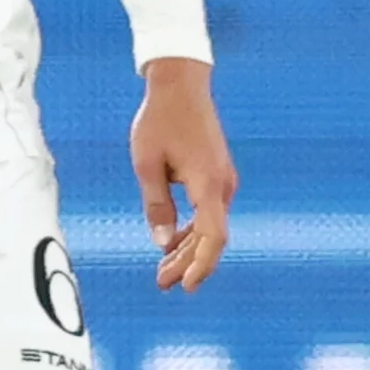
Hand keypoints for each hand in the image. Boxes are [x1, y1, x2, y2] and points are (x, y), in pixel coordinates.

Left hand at [133, 56, 236, 290]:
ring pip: (209, 227)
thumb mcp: (147, 163)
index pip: (211, 236)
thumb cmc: (159, 120)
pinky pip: (208, 212)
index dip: (200, 264)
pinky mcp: (217, 176)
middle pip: (210, 237)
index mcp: (207, 183)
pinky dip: (191, 230)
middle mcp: (222, 185)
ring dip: (187, 249)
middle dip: (187, 263)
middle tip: (162, 284)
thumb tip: (160, 242)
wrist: (181, 85)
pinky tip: (171, 243)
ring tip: (163, 272)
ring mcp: (223, 180)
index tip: (187, 285)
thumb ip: (156, 203)